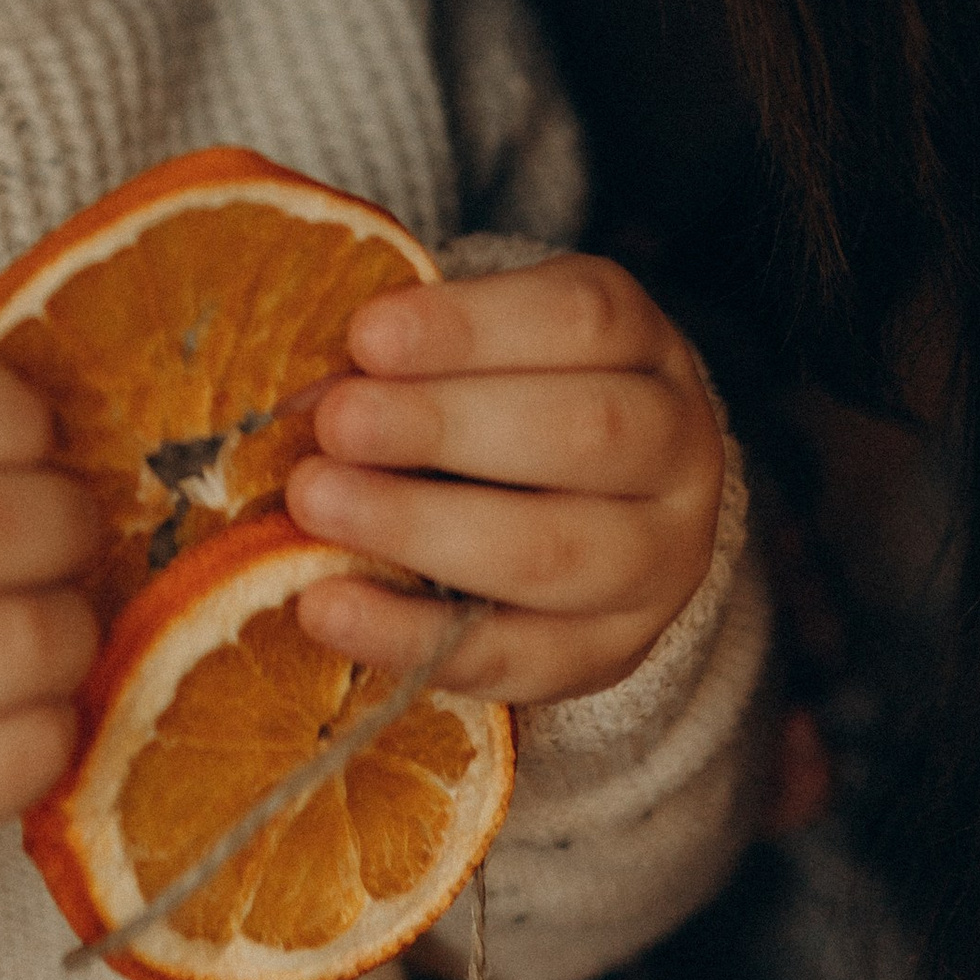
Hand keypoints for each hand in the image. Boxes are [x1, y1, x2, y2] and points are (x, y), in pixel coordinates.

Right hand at [0, 354, 98, 963]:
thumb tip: (52, 418)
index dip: (3, 406)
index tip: (33, 430)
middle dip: (64, 515)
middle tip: (68, 523)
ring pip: (19, 644)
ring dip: (74, 619)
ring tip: (56, 613)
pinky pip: (23, 757)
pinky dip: (58, 717)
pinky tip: (28, 699)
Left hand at [281, 255, 724, 705]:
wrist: (598, 507)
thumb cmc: (509, 395)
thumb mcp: (481, 347)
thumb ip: (408, 357)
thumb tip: (303, 392)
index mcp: (643, 345)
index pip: (581, 322)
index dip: (472, 327)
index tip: (367, 336)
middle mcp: (676, 449)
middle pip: (583, 434)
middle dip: (443, 426)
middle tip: (336, 425)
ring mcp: (657, 563)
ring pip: (554, 553)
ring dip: (420, 527)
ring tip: (316, 502)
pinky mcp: (610, 654)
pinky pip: (513, 657)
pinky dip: (410, 636)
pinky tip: (325, 607)